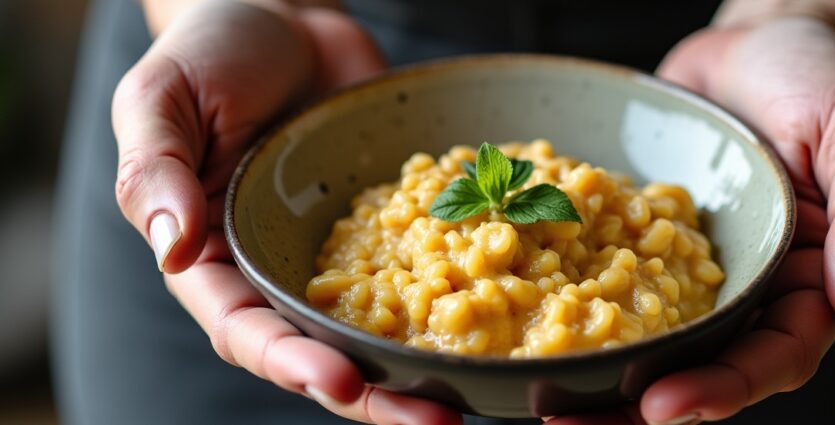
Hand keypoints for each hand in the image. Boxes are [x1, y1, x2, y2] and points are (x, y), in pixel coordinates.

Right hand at [113, 2, 460, 422]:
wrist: (285, 21)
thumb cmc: (210, 53)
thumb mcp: (160, 100)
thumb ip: (156, 171)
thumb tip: (173, 245)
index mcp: (213, 261)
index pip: (247, 331)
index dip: (292, 363)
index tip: (342, 383)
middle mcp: (278, 275)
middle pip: (323, 354)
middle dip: (374, 396)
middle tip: (433, 421)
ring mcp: (339, 259)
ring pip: (379, 333)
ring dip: (420, 372)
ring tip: (472, 402)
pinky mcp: (391, 232)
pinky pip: (423, 273)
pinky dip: (454, 303)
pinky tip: (500, 322)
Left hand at [548, 16, 834, 423]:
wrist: (754, 40)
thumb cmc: (818, 78)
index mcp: (808, 282)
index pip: (773, 357)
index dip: (720, 388)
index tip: (660, 406)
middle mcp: (747, 290)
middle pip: (701, 369)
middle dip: (642, 408)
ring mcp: (691, 271)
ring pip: (651, 343)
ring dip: (603, 382)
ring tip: (546, 406)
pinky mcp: (642, 242)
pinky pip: (609, 283)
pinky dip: (575, 311)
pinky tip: (530, 328)